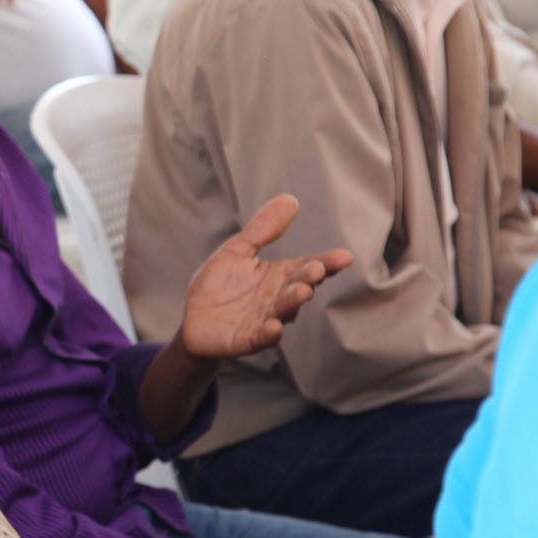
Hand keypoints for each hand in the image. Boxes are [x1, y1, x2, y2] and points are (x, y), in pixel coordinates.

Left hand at [178, 195, 353, 361]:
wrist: (192, 321)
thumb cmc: (218, 286)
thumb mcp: (237, 251)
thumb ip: (263, 229)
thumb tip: (290, 199)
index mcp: (278, 277)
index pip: (306, 267)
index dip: (326, 263)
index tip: (345, 257)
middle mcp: (276, 299)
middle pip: (297, 287)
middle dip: (307, 279)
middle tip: (316, 268)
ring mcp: (264, 320)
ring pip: (283, 312)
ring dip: (293, 303)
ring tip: (302, 292)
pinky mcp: (246, 339)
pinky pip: (261, 338)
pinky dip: (269, 334)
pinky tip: (274, 327)